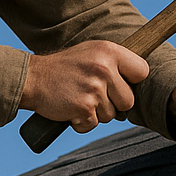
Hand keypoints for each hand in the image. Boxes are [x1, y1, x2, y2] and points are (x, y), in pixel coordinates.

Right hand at [21, 41, 149, 132]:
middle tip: (92, 93)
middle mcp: (103, 68)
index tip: (119, 82)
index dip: (132, 81)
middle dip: (113, 104)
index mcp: (109, 51)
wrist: (33, 78)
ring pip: (111, 116)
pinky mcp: (83, 108)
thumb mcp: (91, 52)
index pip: (142, 71)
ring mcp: (94, 89)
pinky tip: (70, 108)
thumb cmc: (64, 67)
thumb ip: (115, 62)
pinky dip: (81, 122)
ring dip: (95, 113)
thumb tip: (141, 79)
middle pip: (129, 101)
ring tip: (78, 97)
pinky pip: (93, 125)